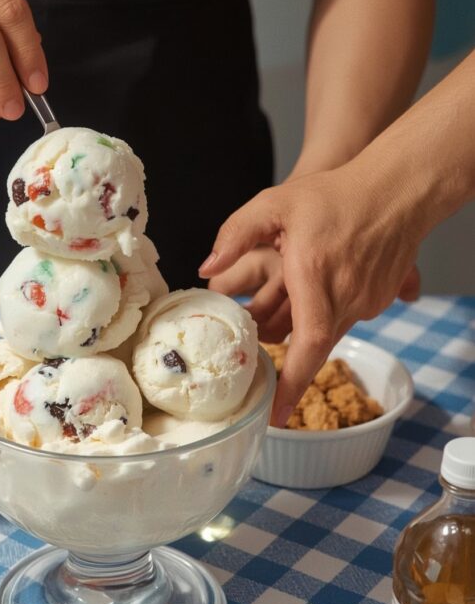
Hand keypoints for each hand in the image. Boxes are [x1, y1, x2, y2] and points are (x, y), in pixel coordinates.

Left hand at [199, 166, 420, 425]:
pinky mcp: (377, 301)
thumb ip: (236, 234)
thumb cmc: (336, 194)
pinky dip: (322, 311)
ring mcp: (365, 301)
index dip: (291, 383)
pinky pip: (342, 318)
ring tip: (284, 300)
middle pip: (310, 343)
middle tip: (260, 361)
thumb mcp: (275, 203)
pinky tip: (315, 283)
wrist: (398, 188)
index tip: (277, 414)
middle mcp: (344, 295)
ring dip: (301, 327)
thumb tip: (207, 270)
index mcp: (314, 276)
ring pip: (324, 331)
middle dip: (284, 354)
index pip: (307, 344)